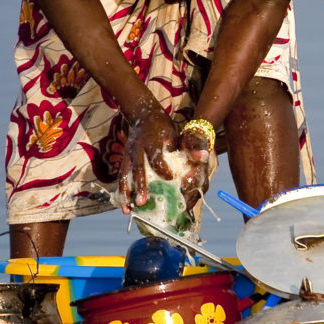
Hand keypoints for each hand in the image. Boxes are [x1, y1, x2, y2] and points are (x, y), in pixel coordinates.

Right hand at [118, 98, 176, 212]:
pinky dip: (121, 190)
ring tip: (127, 209)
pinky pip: (121, 176)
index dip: (163, 170)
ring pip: (125, 175)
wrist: (142, 113)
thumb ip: (186, 147)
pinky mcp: (124, 158)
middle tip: (142, 203)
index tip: (170, 179)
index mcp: (152, 142)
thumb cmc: (162, 126)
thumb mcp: (175, 133)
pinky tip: (122, 204)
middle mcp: (138, 149)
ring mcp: (128, 154)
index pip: (157, 159)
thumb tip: (203, 157)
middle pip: (138, 169)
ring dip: (126, 193)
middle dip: (140, 187)